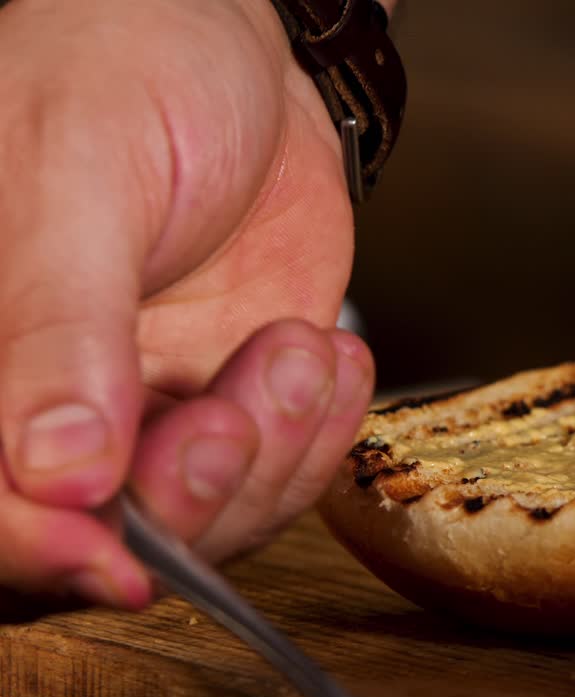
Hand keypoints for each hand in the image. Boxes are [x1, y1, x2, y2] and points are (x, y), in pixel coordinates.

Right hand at [0, 0, 375, 608]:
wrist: (236, 48)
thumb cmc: (126, 66)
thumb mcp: (76, 178)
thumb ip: (61, 323)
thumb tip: (56, 471)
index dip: (40, 548)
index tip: (121, 559)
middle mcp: (46, 397)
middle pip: (94, 536)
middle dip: (190, 493)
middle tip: (243, 408)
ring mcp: (141, 409)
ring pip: (202, 516)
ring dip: (272, 453)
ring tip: (299, 348)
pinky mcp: (225, 400)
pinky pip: (276, 470)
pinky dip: (318, 432)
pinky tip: (326, 356)